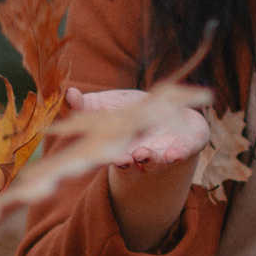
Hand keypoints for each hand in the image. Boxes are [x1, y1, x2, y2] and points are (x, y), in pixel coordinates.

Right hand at [65, 87, 210, 172]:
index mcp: (118, 146)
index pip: (107, 154)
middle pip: (130, 162)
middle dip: (125, 162)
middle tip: (122, 159)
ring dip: (148, 159)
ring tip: (143, 154)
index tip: (95, 155)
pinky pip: (183, 152)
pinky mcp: (186, 146)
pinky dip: (178, 154)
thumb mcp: (108, 106)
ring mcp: (162, 152)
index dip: (102, 158)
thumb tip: (69, 93)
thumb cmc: (135, 110)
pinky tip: (173, 154)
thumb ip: (88, 105)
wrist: (174, 109)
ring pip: (154, 160)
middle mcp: (138, 153)